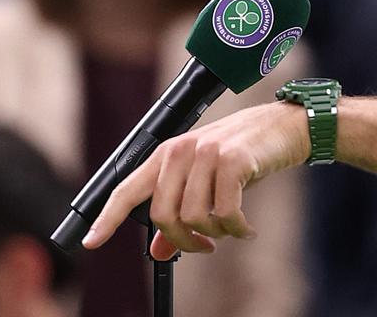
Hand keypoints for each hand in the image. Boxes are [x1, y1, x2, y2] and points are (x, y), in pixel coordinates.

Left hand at [82, 101, 309, 259]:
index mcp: (167, 154)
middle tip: (206, 246)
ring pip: (194, 218)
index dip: (107, 218)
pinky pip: (225, 214)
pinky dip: (237, 230)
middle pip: (163, 216)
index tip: (91, 242)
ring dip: (216, 235)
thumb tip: (160, 251)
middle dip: (185, 241)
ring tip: (232, 230)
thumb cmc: (245, 153)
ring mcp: (206, 154)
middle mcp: (181, 151)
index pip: (127, 189)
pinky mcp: (233, 161)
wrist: (284, 125)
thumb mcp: (207, 181)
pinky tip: (247, 229)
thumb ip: (181, 212)